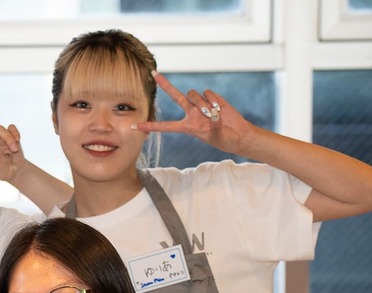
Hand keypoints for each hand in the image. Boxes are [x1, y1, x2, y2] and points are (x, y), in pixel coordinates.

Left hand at [0, 105, 26, 181]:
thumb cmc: (4, 172)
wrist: (15, 170)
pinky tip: (17, 141)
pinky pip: (10, 128)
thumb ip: (2, 163)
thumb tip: (9, 149)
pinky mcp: (9, 134)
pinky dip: (15, 134)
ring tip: (13, 150)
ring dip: (8, 139)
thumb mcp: (0, 173)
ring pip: (0, 129)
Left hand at [135, 72, 255, 156]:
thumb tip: (213, 116)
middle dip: (165, 84)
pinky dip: (213, 99)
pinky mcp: (211, 98)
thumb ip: (214, 128)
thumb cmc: (225, 139)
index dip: (150, 126)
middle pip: (175, 97)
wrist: (237, 133)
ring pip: (193, 95)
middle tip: (154, 73)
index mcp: (187, 127)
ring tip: (213, 113)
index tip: (134, 126)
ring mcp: (200, 104)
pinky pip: (207, 92)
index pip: (165, 126)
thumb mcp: (218, 137)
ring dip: (203, 103)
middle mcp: (190, 114)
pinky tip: (219, 108)